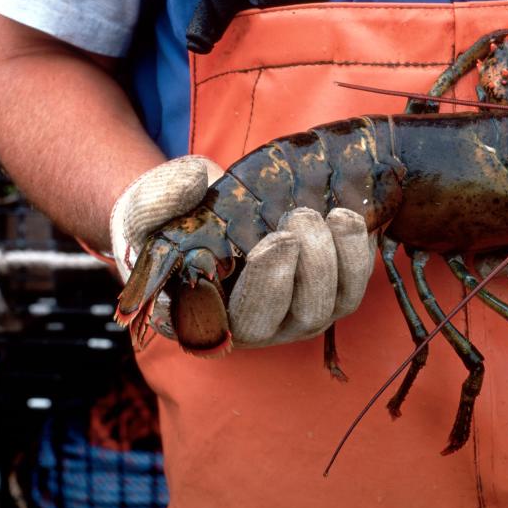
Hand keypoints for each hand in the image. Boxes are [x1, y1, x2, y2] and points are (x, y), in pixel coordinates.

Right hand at [110, 156, 375, 347]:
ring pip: (338, 303)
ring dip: (341, 258)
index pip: (245, 325)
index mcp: (211, 318)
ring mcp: (300, 310)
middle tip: (301, 218)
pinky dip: (360, 251)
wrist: (210, 207)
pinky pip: (358, 282)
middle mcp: (262, 326)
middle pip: (303, 317)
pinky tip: (347, 216)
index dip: (266, 289)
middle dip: (312, 267)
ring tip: (332, 215)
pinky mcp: (330, 289)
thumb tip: (195, 181)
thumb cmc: (172, 218)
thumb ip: (155, 199)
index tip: (274, 242)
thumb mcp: (148, 205)